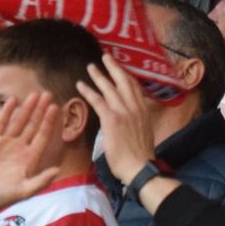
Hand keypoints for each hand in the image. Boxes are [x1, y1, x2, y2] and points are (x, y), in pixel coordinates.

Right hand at [0, 93, 60, 214]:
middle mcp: (20, 148)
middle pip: (33, 125)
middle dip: (41, 110)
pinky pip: (1, 123)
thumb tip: (58, 170)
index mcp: (30, 158)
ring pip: (19, 122)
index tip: (55, 108)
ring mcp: (6, 143)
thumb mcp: (24, 191)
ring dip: (27, 108)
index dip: (48, 122)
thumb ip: (41, 181)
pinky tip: (13, 101)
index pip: (43, 136)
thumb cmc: (3, 197)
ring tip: (35, 94)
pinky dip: (7, 112)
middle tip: (48, 94)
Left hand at [74, 56, 157, 184]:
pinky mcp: (112, 119)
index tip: (120, 68)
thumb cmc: (140, 157)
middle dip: (114, 67)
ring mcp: (124, 112)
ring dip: (99, 76)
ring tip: (90, 67)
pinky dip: (88, 91)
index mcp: (144, 111)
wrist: (139, 168)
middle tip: (106, 57)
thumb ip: (137, 122)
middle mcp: (135, 107)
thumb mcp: (144, 133)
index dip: (127, 75)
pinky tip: (80, 85)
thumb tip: (130, 121)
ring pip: (110, 88)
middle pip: (124, 81)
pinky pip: (98, 100)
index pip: (135, 87)